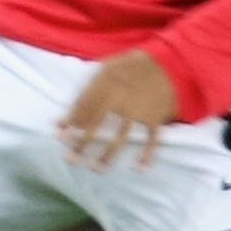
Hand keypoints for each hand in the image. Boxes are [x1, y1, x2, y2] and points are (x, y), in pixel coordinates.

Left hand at [56, 50, 177, 170]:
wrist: (170, 62)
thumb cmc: (130, 67)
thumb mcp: (106, 69)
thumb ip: (83, 92)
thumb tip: (59, 120)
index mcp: (106, 83)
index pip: (84, 106)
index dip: (71, 122)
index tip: (60, 137)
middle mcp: (121, 97)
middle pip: (97, 123)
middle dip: (83, 142)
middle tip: (71, 159)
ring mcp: (139, 109)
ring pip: (121, 135)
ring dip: (109, 153)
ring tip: (97, 168)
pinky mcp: (156, 116)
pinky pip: (152, 138)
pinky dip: (148, 153)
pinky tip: (140, 168)